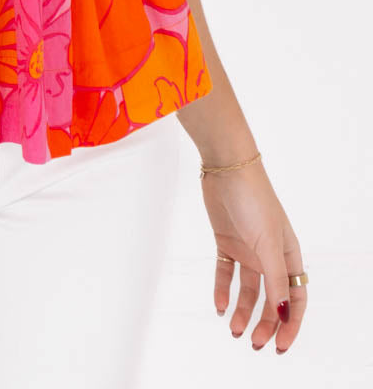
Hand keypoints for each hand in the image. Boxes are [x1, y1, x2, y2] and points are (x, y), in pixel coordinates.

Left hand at [201, 156, 307, 354]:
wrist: (226, 168)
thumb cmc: (255, 200)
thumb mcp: (268, 244)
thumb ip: (276, 280)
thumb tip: (285, 314)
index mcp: (289, 255)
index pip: (296, 298)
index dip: (291, 324)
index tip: (281, 346)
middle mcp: (270, 255)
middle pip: (271, 298)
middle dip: (266, 324)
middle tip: (255, 344)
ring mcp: (248, 249)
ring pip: (248, 290)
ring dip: (243, 311)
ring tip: (234, 330)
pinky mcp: (226, 242)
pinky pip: (226, 272)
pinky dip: (222, 290)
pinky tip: (218, 305)